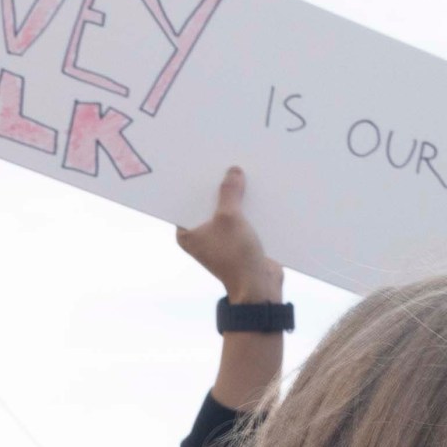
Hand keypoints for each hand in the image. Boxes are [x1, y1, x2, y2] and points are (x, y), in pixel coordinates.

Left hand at [176, 166, 283, 305]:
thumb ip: (229, 192)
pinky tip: (256, 190)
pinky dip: (247, 207)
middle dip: (218, 186)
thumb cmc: (236, 256)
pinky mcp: (237, 241)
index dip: (195, 181)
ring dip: (235, 196)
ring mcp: (220, 239)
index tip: (201, 160)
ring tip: (242, 170)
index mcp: (186, 233)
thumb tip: (232, 171)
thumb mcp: (230, 218)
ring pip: (226, 209)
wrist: (259, 287)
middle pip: (208, 203)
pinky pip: (240, 218)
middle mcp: (200, 235)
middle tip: (224, 161)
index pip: (187, 200)